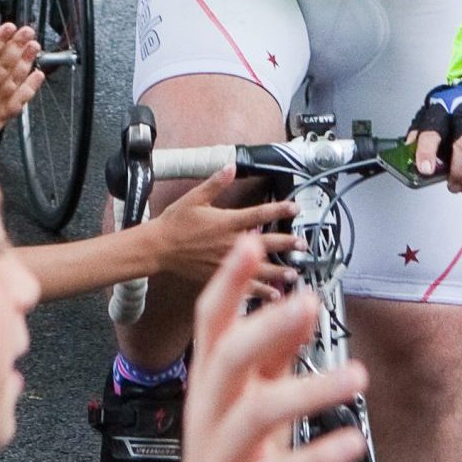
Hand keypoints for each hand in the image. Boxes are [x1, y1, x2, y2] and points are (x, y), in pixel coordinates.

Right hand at [0, 22, 41, 143]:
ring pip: (12, 80)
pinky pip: (18, 102)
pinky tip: (38, 75)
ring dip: (25, 63)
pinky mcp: (1, 117)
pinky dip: (29, 89)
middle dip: (16, 47)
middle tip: (28, 31)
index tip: (9, 27)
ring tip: (35, 47)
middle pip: (1, 66)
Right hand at [131, 240, 366, 461]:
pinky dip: (316, 457)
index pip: (211, 322)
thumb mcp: (250, 393)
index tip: (250, 243)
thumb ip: (274, 351)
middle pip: (226, 360)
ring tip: (357, 376)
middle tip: (306, 302)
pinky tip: (352, 440)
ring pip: (256, 415)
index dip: (228, 282)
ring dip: (308, 391)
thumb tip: (300, 300)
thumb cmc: (232, 447)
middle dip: (263, 327)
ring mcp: (222, 454)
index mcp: (212, 380)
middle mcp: (211, 411)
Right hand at [145, 171, 299, 288]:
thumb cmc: (175, 223)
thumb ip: (216, 182)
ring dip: (278, 272)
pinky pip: (242, 286)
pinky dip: (259, 291)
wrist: (158, 248)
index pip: (260, 214)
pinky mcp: (218, 275)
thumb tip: (231, 166)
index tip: (295, 208)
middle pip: (265, 243)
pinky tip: (272, 295)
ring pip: (257, 269)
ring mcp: (225, 261)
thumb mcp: (195, 197)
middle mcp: (229, 243)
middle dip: (286, 244)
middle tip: (303, 245)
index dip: (279, 209)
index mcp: (227, 222)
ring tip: (294, 273)